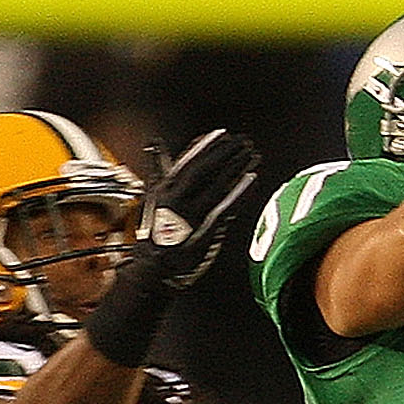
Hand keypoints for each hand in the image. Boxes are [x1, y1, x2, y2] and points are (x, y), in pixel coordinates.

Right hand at [83, 130, 256, 366]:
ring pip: (218, 184)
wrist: (153, 270)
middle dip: (226, 153)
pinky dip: (240, 192)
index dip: (207, 146)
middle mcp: (177, 198)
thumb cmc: (154, 236)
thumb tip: (156, 143)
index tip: (222, 133)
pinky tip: (251, 179)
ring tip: (252, 155)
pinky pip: (227, 207)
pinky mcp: (205, 230)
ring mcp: (192, 214)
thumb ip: (158, 170)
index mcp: (164, 189)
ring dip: (237, 168)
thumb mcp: (152, 197)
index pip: (189, 161)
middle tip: (243, 141)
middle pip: (207, 169)